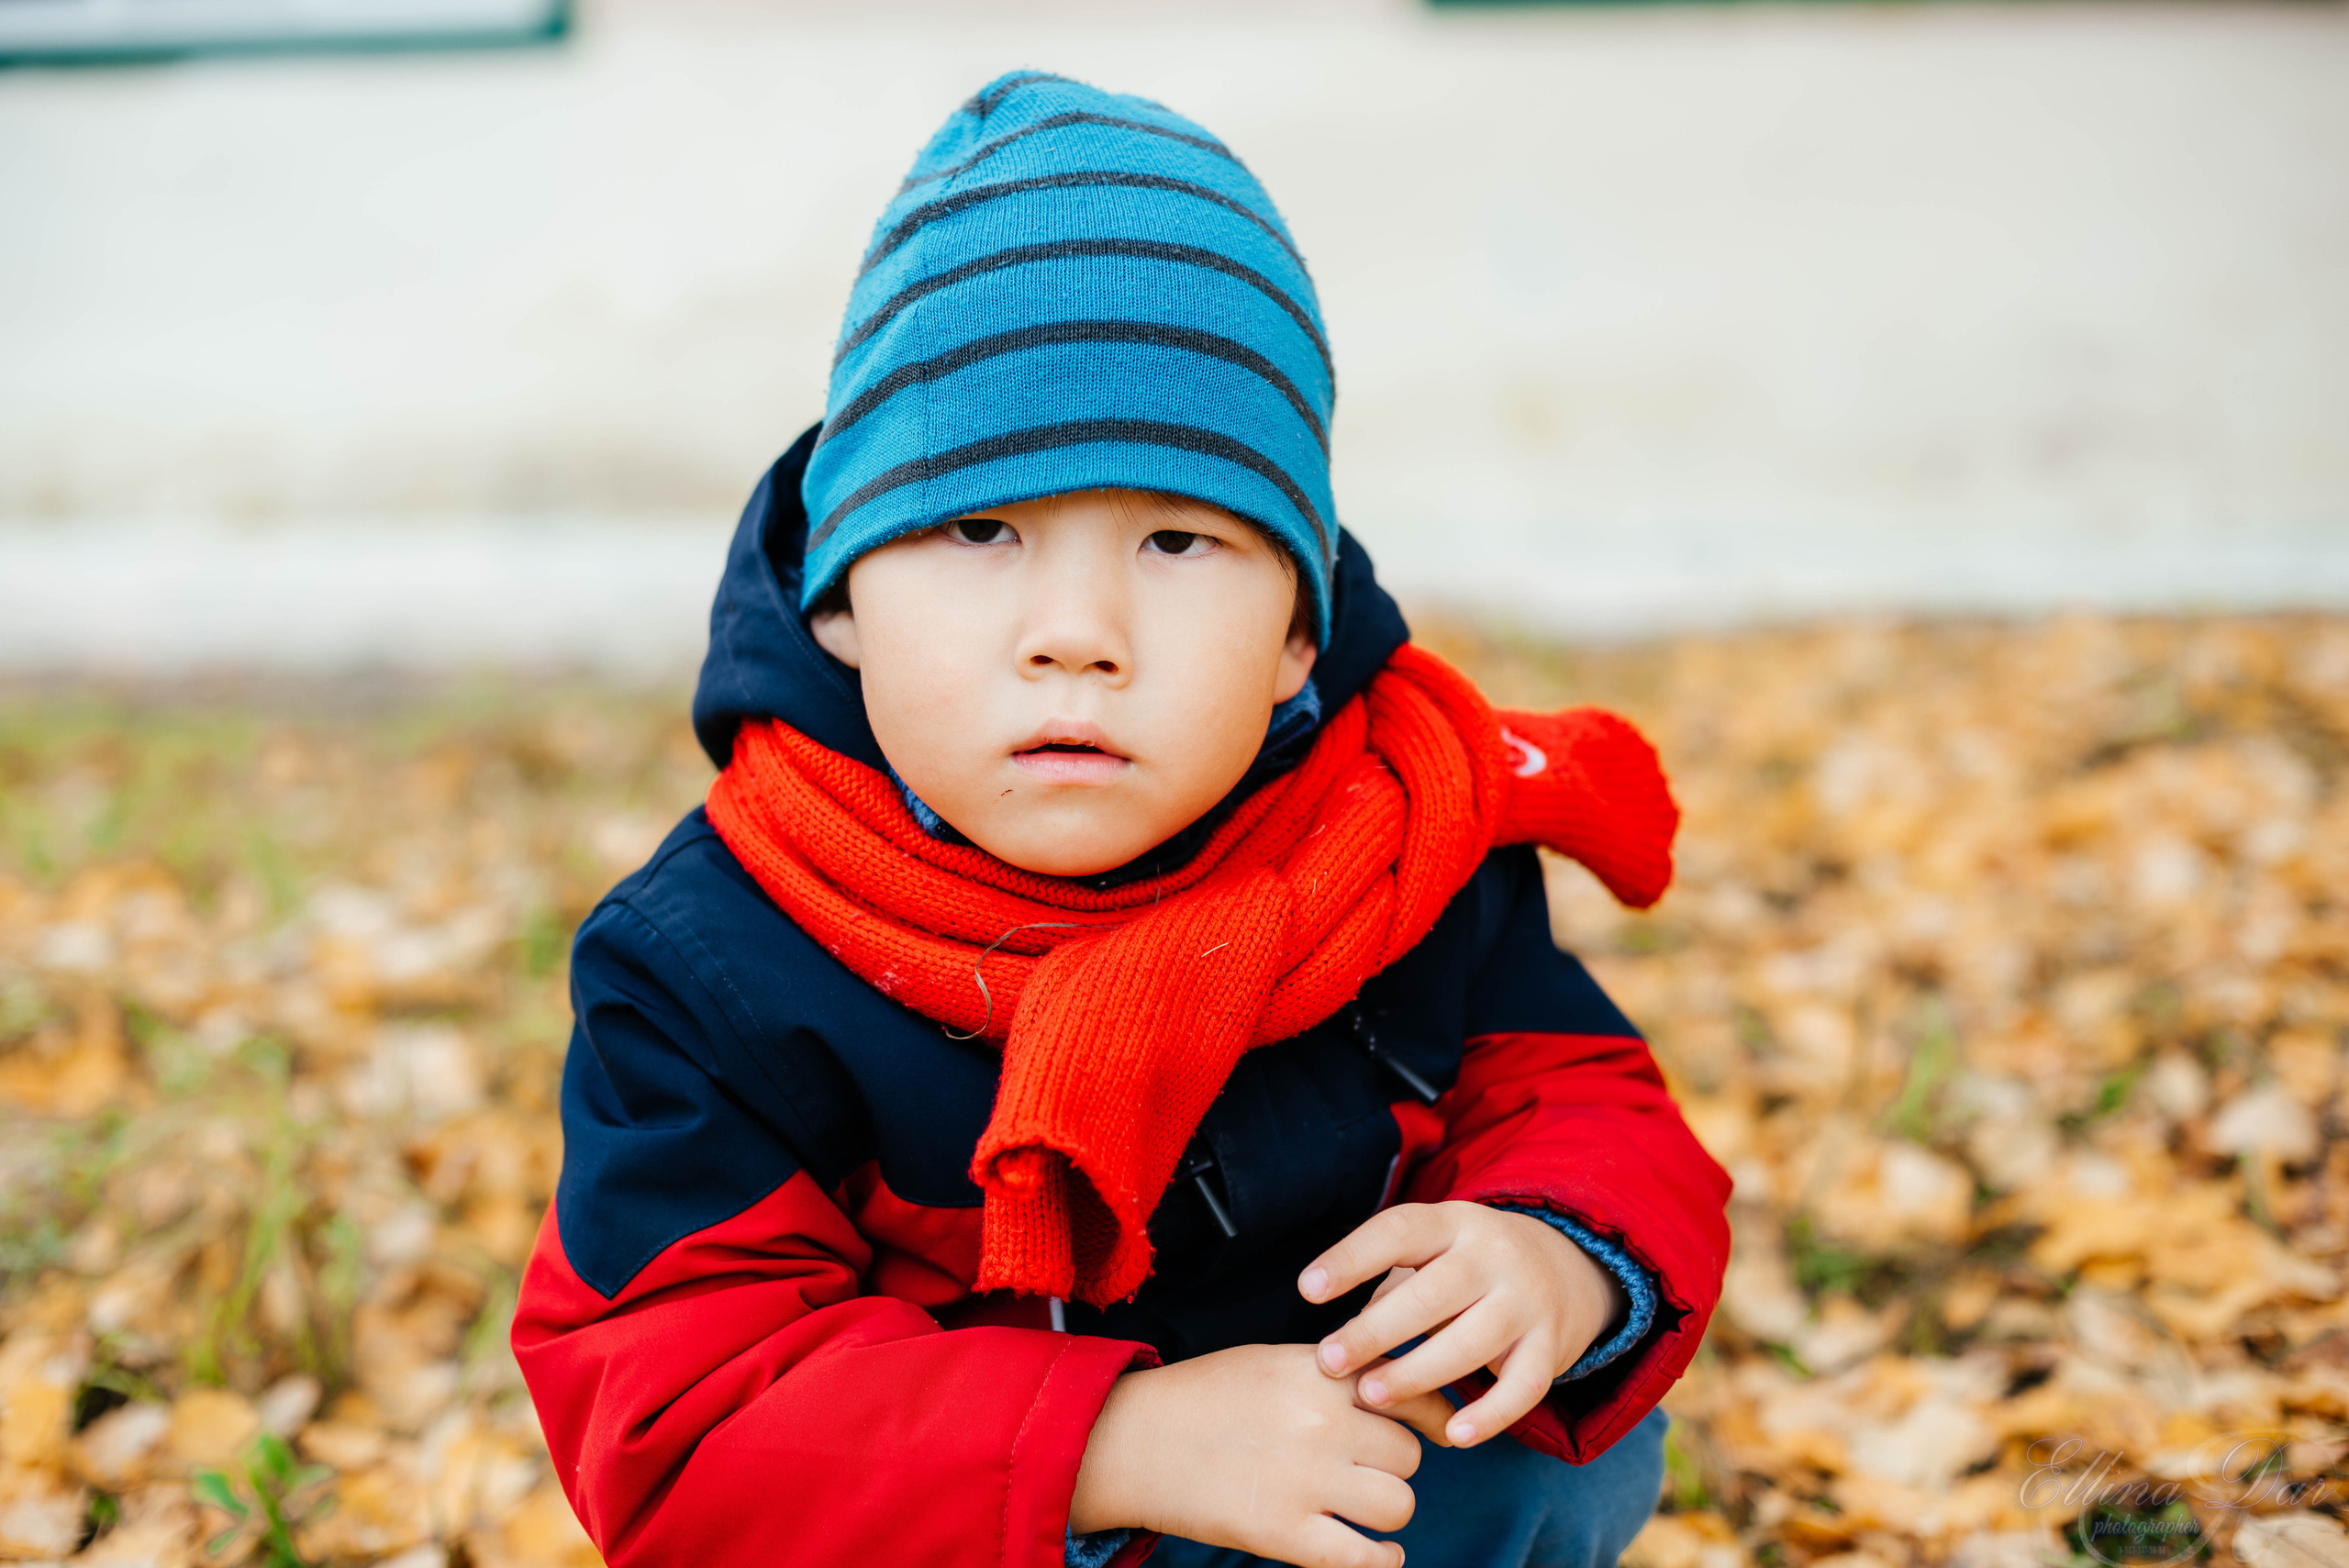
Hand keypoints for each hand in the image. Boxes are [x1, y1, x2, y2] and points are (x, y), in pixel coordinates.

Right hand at [1069, 1343, 1419, 1567]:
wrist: (1134, 1440)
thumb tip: (1400, 1386)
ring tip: (1361, 1507)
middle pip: (1408, 1455)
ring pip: (1397, 1505)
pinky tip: (1377, 1553)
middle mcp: (1321, 1421)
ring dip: (1385, 1511)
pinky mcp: (1286, 1534)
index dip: (1431, 1415)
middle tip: (1366, 1468)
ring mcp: (1306, 1480)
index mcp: (1319, 1371)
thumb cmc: (1204, 1398)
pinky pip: (1366, 1559)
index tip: (1431, 1429)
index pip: (1411, 1390)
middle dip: (1393, 1465)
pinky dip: (1381, 1561)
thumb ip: (1335, 1372)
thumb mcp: (1274, 1361)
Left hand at [1299, 1201, 1625, 1447]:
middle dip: (1375, 1330)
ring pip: (1472, 1342)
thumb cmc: (1464, 1266)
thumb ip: (1389, 1289)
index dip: (1352, 1259)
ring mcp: (1527, 1300)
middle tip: (1329, 1362)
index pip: (1400, 1230)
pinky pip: (1524, 1386)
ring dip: (1418, 1373)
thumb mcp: (1430, 1253)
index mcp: (1452, 1223)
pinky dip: (1490, 1414)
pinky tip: (1454, 1435)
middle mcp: (1493, 1255)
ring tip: (1371, 1396)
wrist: (1564, 1267)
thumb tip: (1340, 1342)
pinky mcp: (1551, 1345)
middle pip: (1432, 1293)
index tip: (1307, 1290)